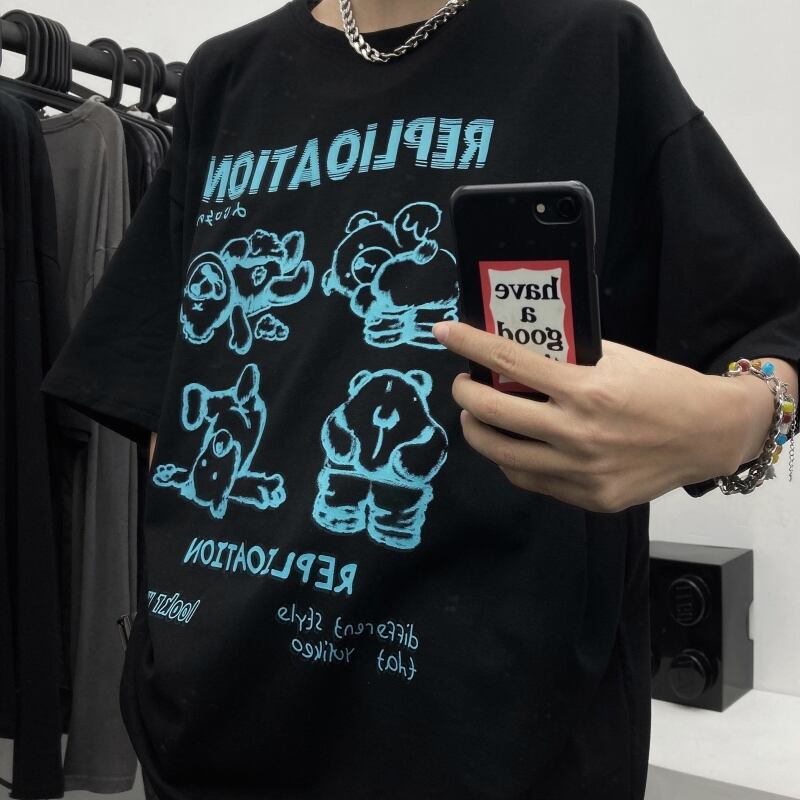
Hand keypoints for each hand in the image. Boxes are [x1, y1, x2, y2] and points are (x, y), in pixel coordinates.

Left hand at [432, 322, 758, 512]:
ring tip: (477, 416)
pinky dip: (510, 459)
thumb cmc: (661, 387)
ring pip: (502, 456)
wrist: (708, 434)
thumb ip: (564, 358)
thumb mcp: (614, 358)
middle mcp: (578, 435)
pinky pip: (530, 480)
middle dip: (464, 394)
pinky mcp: (589, 498)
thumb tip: (514, 352)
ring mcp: (582, 473)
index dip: (469, 344)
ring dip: (478, 431)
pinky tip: (511, 444)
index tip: (445, 333)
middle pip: (492, 415)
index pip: (509, 361)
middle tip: (463, 383)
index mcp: (585, 390)